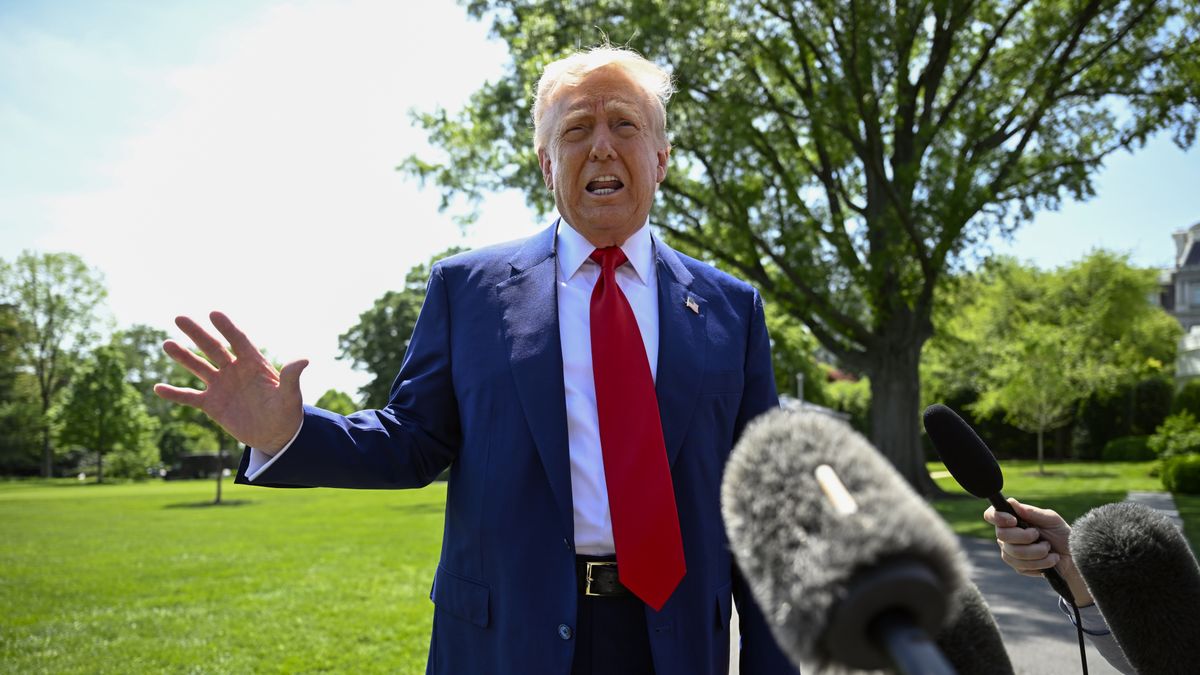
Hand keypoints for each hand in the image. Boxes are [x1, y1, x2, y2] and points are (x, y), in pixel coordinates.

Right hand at [153, 311, 306, 453]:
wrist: (275, 434)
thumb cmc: (287, 413)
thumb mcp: (290, 396)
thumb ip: (292, 377)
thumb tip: (304, 359)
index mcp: (254, 364)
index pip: (238, 340)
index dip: (227, 328)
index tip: (214, 313)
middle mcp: (234, 370)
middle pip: (213, 348)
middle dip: (197, 333)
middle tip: (179, 318)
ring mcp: (221, 386)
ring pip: (198, 368)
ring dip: (183, 357)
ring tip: (167, 344)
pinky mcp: (212, 404)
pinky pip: (190, 397)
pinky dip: (174, 394)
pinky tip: (158, 388)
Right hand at [984, 498, 1092, 605]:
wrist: (1073, 557)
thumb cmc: (1062, 534)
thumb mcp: (1051, 519)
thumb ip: (1032, 512)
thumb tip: (1012, 502)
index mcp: (1012, 520)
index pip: (991, 515)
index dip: (997, 517)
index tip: (1014, 520)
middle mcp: (1007, 535)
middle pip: (1002, 535)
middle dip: (1024, 537)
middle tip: (1039, 536)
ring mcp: (1010, 552)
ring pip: (1013, 553)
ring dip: (1036, 552)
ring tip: (1049, 550)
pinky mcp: (1018, 567)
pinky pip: (1022, 566)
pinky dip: (1041, 563)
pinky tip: (1050, 560)